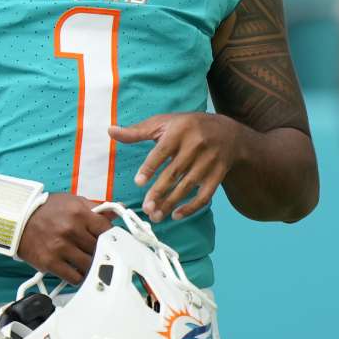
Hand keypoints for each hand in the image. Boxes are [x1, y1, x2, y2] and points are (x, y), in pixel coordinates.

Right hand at [17, 194, 113, 284]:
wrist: (18, 219)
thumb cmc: (46, 210)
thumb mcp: (72, 201)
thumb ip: (95, 208)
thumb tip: (116, 211)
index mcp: (79, 213)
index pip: (106, 230)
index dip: (110, 237)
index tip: (110, 241)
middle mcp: (71, 230)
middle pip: (99, 249)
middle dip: (100, 251)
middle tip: (98, 252)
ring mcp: (60, 247)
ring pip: (89, 265)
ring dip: (91, 265)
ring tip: (87, 261)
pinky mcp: (50, 262)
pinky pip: (75, 277)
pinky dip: (79, 276)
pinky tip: (77, 270)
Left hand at [109, 113, 243, 222]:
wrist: (228, 133)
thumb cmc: (188, 127)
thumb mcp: (163, 123)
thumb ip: (137, 131)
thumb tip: (110, 131)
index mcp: (180, 130)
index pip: (162, 151)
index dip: (150, 167)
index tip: (139, 183)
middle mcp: (196, 145)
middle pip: (175, 172)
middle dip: (160, 192)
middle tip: (146, 208)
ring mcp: (209, 161)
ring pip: (188, 186)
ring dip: (172, 203)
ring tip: (156, 215)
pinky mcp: (218, 174)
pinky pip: (205, 195)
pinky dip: (192, 207)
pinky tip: (177, 215)